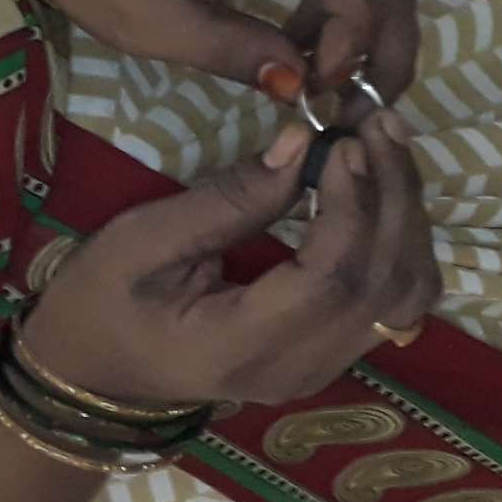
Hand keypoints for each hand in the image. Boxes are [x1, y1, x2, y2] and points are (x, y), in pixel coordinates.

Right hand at [22, 113, 440, 407]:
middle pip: (385, 286)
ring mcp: (321, 369)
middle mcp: (297, 369)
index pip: (330, 279)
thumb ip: (225, 201)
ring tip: (386, 150)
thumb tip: (301, 145)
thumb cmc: (98, 303)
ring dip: (408, 219)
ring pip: (407, 296)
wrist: (92, 373)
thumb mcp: (138, 242)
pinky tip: (382, 193)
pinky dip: (401, 244)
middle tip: (376, 127)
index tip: (343, 142)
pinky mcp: (331, 355)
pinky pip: (395, 302)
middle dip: (392, 197)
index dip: (352, 206)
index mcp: (239, 346)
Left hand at [23, 0, 420, 101]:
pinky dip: (354, 15)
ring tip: (331, 91)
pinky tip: (308, 55)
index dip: (356, 27)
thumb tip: (299, 84)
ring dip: (375, 34)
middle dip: (385, 44)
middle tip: (355, 108)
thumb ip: (223, 48)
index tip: (325, 84)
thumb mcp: (141, 23)